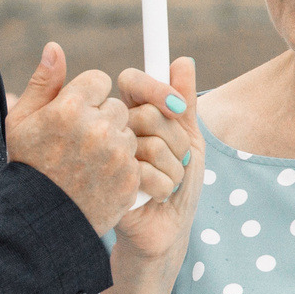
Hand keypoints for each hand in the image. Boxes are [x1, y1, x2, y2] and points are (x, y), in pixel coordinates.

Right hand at [5, 42, 141, 233]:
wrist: (38, 218)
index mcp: (69, 107)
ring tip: (90, 163)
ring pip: (129, 133)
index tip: (77, 115)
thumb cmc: (27, 167)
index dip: (88, 98)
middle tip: (81, 144)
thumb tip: (55, 47)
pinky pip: (137, 160)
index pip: (100, 81)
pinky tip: (101, 178)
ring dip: (115, 144)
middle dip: (104, 121)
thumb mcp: (22, 121)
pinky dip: (124, 168)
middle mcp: (96, 126)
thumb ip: (43, 82)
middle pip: (117, 107)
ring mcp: (116, 153)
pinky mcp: (130, 177)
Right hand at [109, 57, 203, 265]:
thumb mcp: (187, 140)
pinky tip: (157, 197)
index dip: (156, 87)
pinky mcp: (109, 183)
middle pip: (150, 113)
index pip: (131, 81)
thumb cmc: (175, 185)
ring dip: (174, 169)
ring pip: (152, 144)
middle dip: (176, 142)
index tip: (179, 108)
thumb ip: (183, 103)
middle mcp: (112, 132)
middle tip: (177, 161)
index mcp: (127, 116)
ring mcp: (107, 158)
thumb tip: (182, 61)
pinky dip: (165, 186)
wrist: (165, 232)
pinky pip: (147, 171)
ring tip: (165, 183)